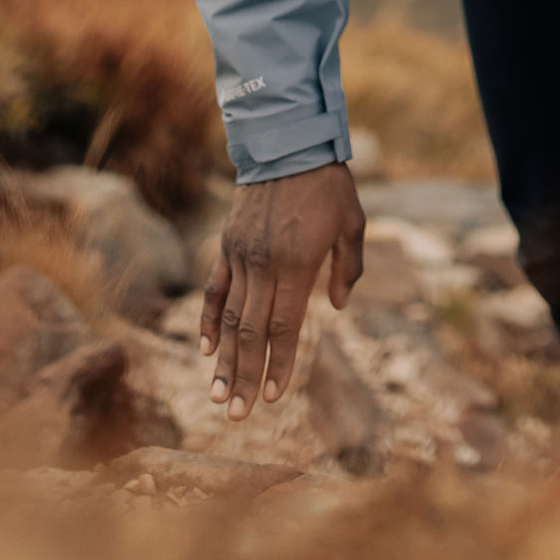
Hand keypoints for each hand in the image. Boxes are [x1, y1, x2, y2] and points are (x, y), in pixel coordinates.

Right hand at [200, 163, 364, 417]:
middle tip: (238, 416)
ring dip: (224, 361)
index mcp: (296, 263)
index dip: (280, 364)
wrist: (288, 143)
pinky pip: (214, 290)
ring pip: (229, 318)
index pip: (285, 326)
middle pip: (251, 332)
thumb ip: (349, 267)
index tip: (275, 398)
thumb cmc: (328, 184)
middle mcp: (263, 265)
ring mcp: (240, 256)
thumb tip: (336, 306)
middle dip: (245, 377)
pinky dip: (209, 321)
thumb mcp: (353, 222)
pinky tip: (206, 350)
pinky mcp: (226, 246)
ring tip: (218, 397)